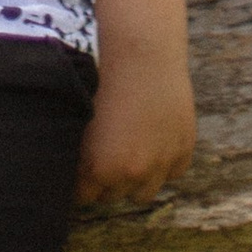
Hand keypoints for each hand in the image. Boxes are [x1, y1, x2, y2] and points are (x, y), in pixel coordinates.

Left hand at [75, 46, 196, 208]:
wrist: (141, 53)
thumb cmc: (101, 80)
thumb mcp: (78, 121)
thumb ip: (76, 155)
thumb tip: (67, 174)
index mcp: (100, 169)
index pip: (85, 198)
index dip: (80, 183)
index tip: (79, 173)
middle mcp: (132, 173)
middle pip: (113, 197)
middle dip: (105, 182)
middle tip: (103, 158)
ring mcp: (161, 164)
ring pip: (144, 193)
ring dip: (135, 180)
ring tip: (128, 155)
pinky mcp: (183, 149)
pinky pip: (173, 172)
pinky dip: (164, 163)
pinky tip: (153, 142)